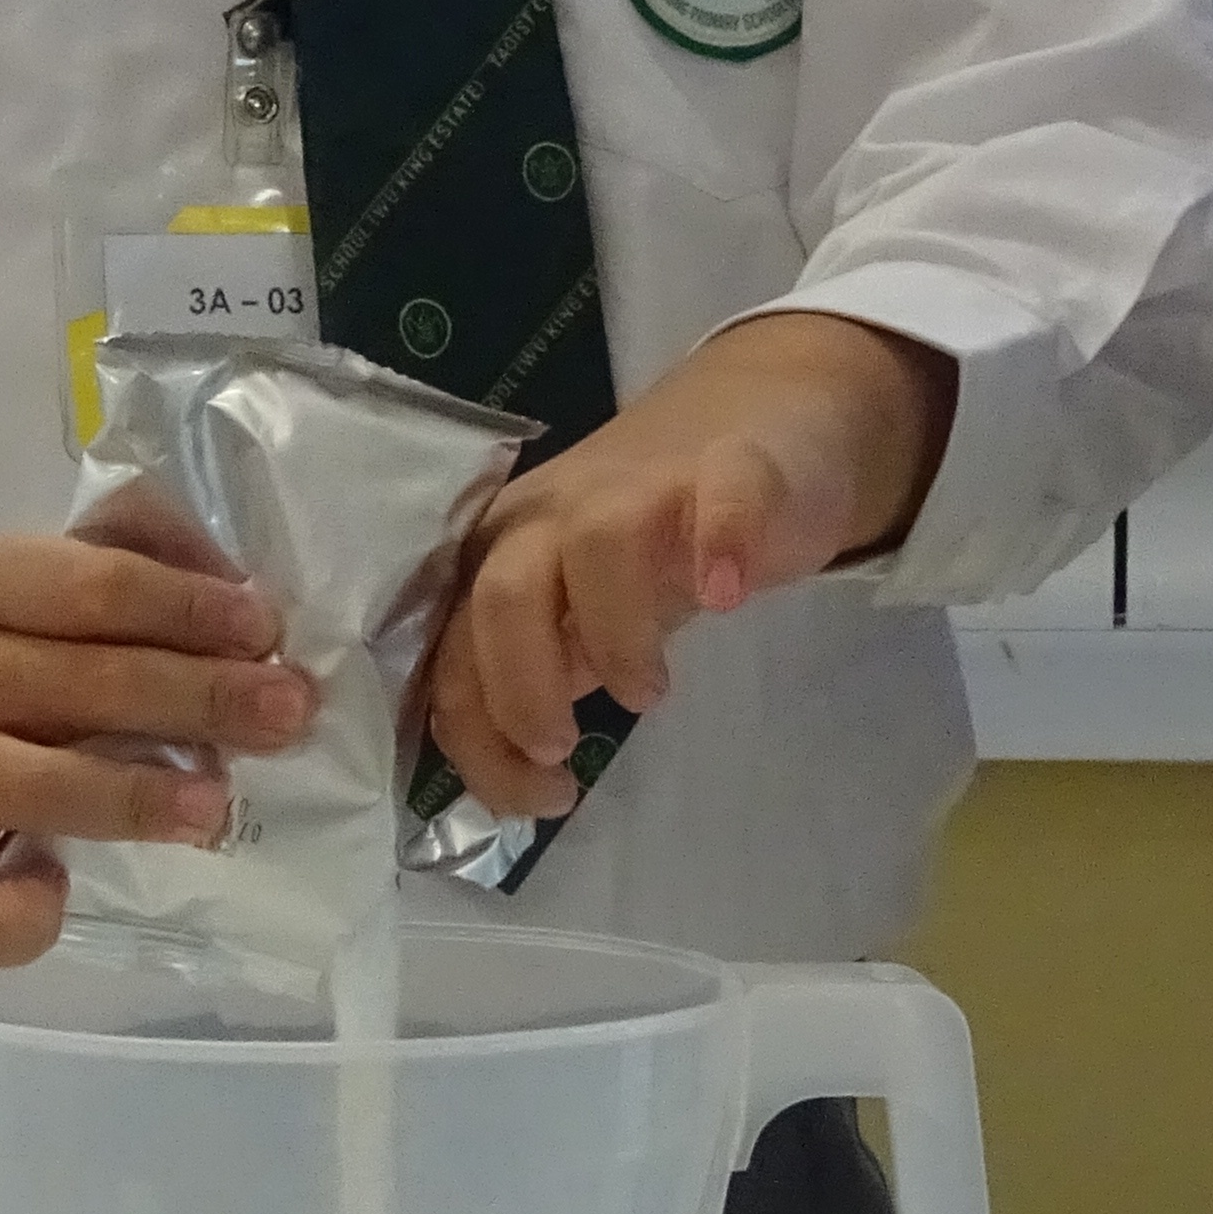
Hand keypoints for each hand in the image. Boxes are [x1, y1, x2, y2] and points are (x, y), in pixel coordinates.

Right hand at [0, 534, 318, 967]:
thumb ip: (86, 569)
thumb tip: (219, 577)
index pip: (95, 589)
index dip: (190, 604)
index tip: (266, 623)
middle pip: (89, 683)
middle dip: (202, 696)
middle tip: (289, 709)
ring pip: (40, 790)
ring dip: (137, 798)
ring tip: (216, 807)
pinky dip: (11, 918)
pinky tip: (54, 893)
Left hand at [420, 312, 955, 819]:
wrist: (757, 416)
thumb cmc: (653, 534)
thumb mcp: (580, 610)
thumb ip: (538, 670)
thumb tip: (509, 778)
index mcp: (504, 555)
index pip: (455, 655)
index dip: (481, 740)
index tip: (536, 797)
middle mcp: (555, 513)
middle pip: (504, 593)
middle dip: (523, 692)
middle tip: (565, 753)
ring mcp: (644, 484)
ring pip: (597, 543)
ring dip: (615, 636)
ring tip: (647, 696)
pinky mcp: (733, 466)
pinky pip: (719, 496)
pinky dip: (719, 543)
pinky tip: (727, 594)